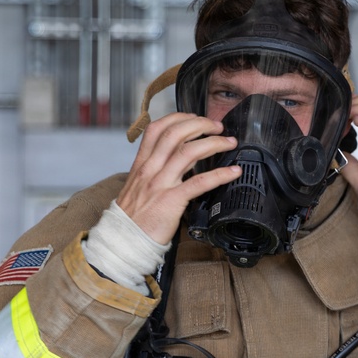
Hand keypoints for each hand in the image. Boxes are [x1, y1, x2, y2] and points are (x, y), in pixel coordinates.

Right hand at [116, 112, 240, 243]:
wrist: (124, 240)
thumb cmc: (134, 217)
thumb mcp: (139, 186)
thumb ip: (156, 171)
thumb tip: (179, 161)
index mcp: (142, 164)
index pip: (157, 129)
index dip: (179, 118)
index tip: (196, 117)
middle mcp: (150, 169)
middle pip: (175, 134)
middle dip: (201, 125)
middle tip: (218, 127)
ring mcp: (160, 184)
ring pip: (188, 152)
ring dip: (214, 143)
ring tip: (229, 143)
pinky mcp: (171, 202)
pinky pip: (199, 182)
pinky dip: (220, 175)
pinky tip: (233, 172)